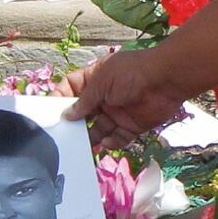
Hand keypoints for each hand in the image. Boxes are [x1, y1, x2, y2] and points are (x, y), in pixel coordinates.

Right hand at [56, 49, 186, 148]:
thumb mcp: (102, 82)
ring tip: (82, 145)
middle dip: (74, 123)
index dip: (61, 98)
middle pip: (84, 112)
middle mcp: (105, 96)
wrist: (165, 80)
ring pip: (99, 129)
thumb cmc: (131, 73)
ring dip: (91, 137)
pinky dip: (111, 143)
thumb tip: (67, 114)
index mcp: (95, 79)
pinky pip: (118, 138)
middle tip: (64, 135)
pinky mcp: (132, 126)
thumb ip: (84, 100)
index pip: (72, 87)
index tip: (51, 112)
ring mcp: (118, 112)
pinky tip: (106, 143)